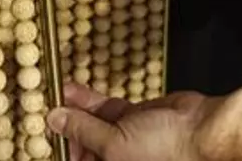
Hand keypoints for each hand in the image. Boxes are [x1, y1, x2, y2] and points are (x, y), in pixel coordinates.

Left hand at [50, 82, 222, 160]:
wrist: (201, 130)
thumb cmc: (166, 151)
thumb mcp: (114, 145)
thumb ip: (83, 130)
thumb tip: (56, 121)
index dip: (61, 149)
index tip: (40, 136)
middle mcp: (117, 159)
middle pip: (82, 145)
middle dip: (63, 127)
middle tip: (42, 110)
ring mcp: (125, 138)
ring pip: (92, 124)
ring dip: (73, 109)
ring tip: (53, 94)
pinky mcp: (133, 118)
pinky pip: (106, 109)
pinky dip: (88, 99)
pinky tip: (71, 89)